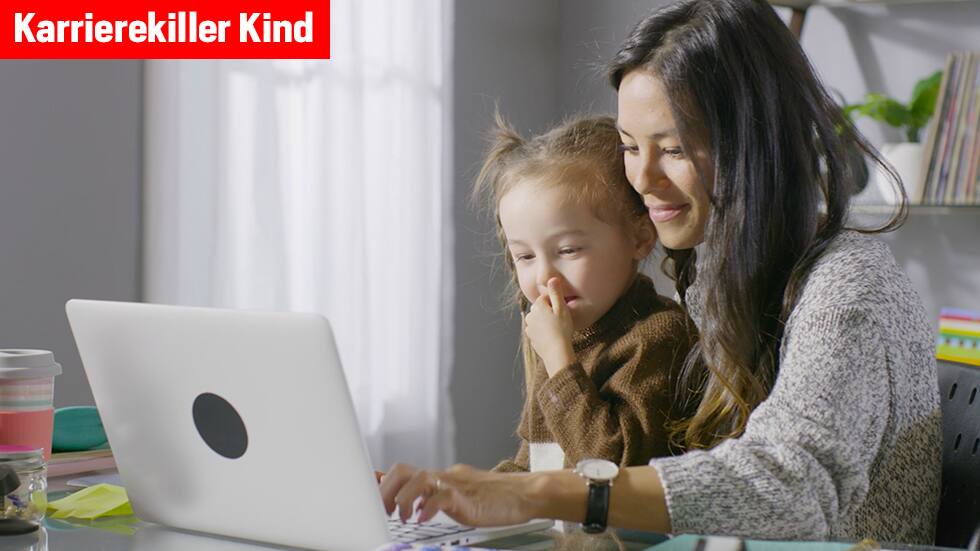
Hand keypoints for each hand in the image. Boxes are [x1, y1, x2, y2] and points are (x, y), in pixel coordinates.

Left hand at [379, 463, 537, 526]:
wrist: (524, 493)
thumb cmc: (495, 498)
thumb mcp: (458, 494)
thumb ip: (435, 495)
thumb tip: (415, 501)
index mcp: (440, 478)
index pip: (404, 471)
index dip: (382, 479)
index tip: (367, 488)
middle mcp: (444, 477)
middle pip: (404, 470)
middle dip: (387, 489)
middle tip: (383, 510)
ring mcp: (455, 484)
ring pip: (419, 478)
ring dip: (404, 498)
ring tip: (403, 517)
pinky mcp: (467, 496)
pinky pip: (442, 496)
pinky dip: (428, 507)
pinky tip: (423, 518)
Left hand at [524, 278, 574, 376]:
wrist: (557, 352)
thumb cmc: (562, 329)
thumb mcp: (562, 308)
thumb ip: (556, 293)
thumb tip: (552, 278)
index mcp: (537, 307)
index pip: (546, 299)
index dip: (556, 303)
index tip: (562, 311)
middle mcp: (530, 316)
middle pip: (541, 309)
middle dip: (550, 312)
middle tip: (561, 320)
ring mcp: (530, 328)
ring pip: (539, 320)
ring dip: (547, 322)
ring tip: (558, 329)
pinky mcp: (531, 338)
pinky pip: (539, 330)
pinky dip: (544, 332)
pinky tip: (553, 337)